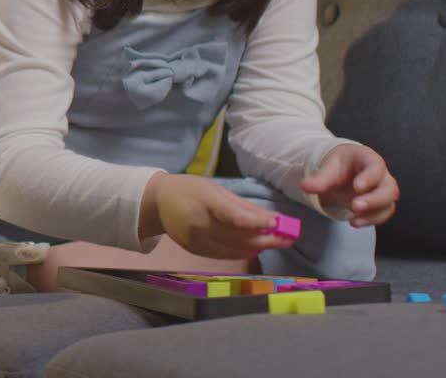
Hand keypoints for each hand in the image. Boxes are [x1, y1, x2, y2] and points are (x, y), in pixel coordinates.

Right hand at [142, 174, 293, 259]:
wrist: (157, 203)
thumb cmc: (189, 190)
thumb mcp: (215, 189)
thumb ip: (242, 206)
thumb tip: (271, 218)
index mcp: (203, 204)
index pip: (234, 218)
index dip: (258, 223)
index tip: (278, 223)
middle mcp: (199, 226)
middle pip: (238, 238)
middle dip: (266, 239)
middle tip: (288, 237)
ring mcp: (196, 242)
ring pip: (235, 250)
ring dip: (259, 247)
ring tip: (277, 242)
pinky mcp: (196, 252)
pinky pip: (225, 255)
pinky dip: (244, 252)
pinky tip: (256, 247)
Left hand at [300, 144, 398, 227]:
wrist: (344, 171)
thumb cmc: (340, 165)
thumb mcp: (329, 167)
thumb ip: (320, 178)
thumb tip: (305, 187)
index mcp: (369, 159)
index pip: (376, 167)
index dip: (369, 178)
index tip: (356, 187)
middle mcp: (381, 175)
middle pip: (389, 188)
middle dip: (373, 200)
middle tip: (354, 206)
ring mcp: (383, 190)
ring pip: (388, 203)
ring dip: (373, 214)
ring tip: (353, 220)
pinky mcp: (380, 204)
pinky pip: (383, 213)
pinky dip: (371, 220)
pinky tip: (355, 222)